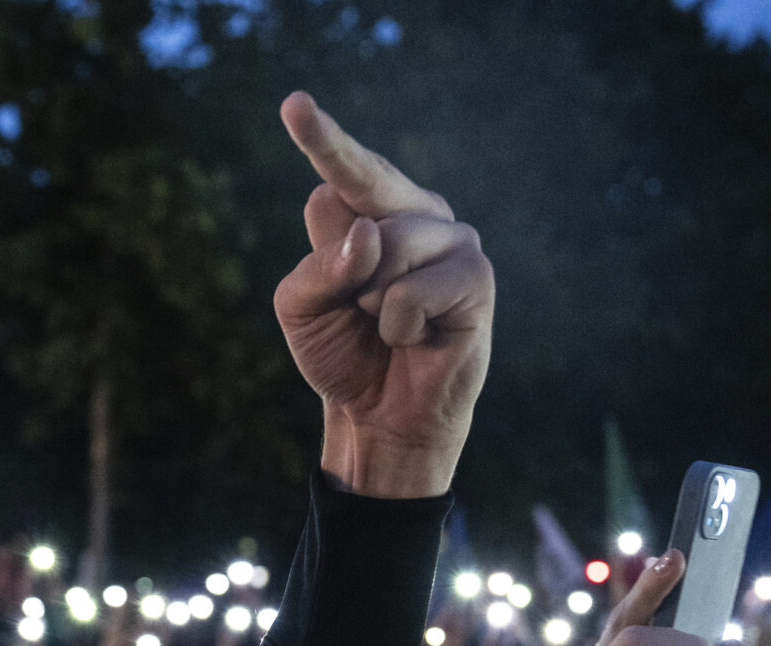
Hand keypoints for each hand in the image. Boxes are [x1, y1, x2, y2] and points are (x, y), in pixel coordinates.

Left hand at [272, 93, 492, 498]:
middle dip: (345, 256)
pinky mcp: (476, 277)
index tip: (294, 104)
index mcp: (370, 211)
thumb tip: (372, 233)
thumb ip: (320, 265)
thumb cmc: (343, 352)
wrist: (381, 415)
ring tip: (388, 325)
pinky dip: (397, 325)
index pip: (343, 171)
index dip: (322, 137)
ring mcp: (452, 239)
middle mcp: (415, 213)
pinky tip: (417, 338)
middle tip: (360, 308)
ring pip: (387, 244)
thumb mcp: (302, 309)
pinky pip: (410, 290)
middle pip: (362, 193)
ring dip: (371, 300)